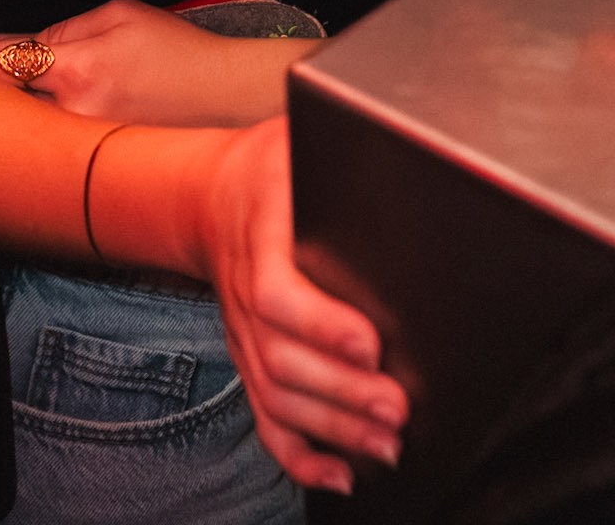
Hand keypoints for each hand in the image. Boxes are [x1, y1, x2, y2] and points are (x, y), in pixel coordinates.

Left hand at [0, 0, 314, 126]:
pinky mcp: (98, 172)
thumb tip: (23, 45)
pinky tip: (40, 127)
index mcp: (79, 68)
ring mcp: (86, 150)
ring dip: (9, 115)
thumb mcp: (121, 14)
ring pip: (23, 131)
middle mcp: (75, 116)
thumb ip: (63, 28)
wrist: (228, 100)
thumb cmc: (179, 50)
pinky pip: (52, 150)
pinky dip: (40, 137)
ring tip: (5, 99)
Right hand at [198, 119, 406, 493]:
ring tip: (386, 444)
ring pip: (276, 395)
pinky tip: (338, 475)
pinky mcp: (249, 356)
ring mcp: (242, 331)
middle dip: (341, 393)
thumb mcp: (296, 138)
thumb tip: (404, 154)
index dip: (321, 324)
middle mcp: (243, 289)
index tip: (370, 342)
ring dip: (332, 429)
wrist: (210, 194)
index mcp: (259, 234)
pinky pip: (265, 415)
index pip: (276, 292)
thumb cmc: (272, 164)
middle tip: (397, 408)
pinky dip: (298, 455)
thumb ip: (337, 145)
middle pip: (281, 358)